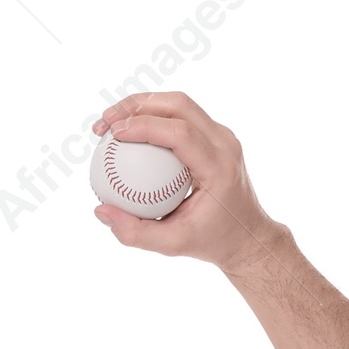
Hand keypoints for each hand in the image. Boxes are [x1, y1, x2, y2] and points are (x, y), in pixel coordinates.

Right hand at [91, 91, 280, 276]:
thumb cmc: (213, 242)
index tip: (113, 134)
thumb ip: (136, 233)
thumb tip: (101, 211)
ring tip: (112, 123)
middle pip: (179, 105)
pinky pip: (181, 114)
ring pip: (179, 103)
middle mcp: (225, 144)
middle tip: (106, 122)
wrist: (248, 237)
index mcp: (220, 168)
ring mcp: (223, 136)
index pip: (181, 133)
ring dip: (142, 105)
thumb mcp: (174, 245)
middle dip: (136, 106)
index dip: (144, 126)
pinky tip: (129, 129)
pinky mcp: (215, 135)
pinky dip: (154, 115)